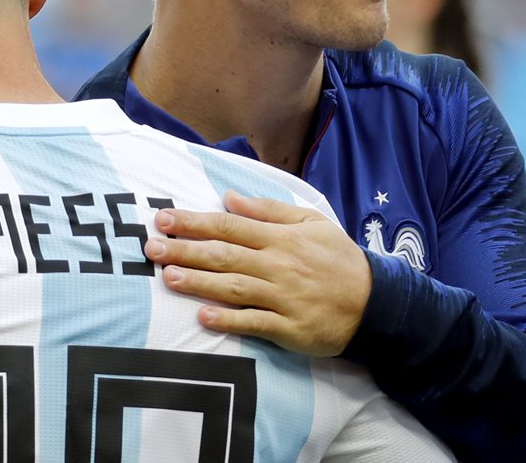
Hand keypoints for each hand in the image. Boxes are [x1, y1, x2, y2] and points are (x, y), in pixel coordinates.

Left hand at [143, 190, 371, 356]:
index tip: (164, 218)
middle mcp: (278, 265)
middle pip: (224, 255)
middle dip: (185, 249)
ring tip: (167, 277)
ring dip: (198, 282)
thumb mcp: (311, 222)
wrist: (374, 303)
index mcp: (281, 237)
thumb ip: (270, 209)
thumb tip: (230, 197)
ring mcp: (282, 297)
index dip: (194, 222)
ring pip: (233, 287)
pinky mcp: (288, 328)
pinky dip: (228, 320)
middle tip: (151, 246)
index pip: (230, 226)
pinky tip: (203, 317)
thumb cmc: (337, 259)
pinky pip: (254, 323)